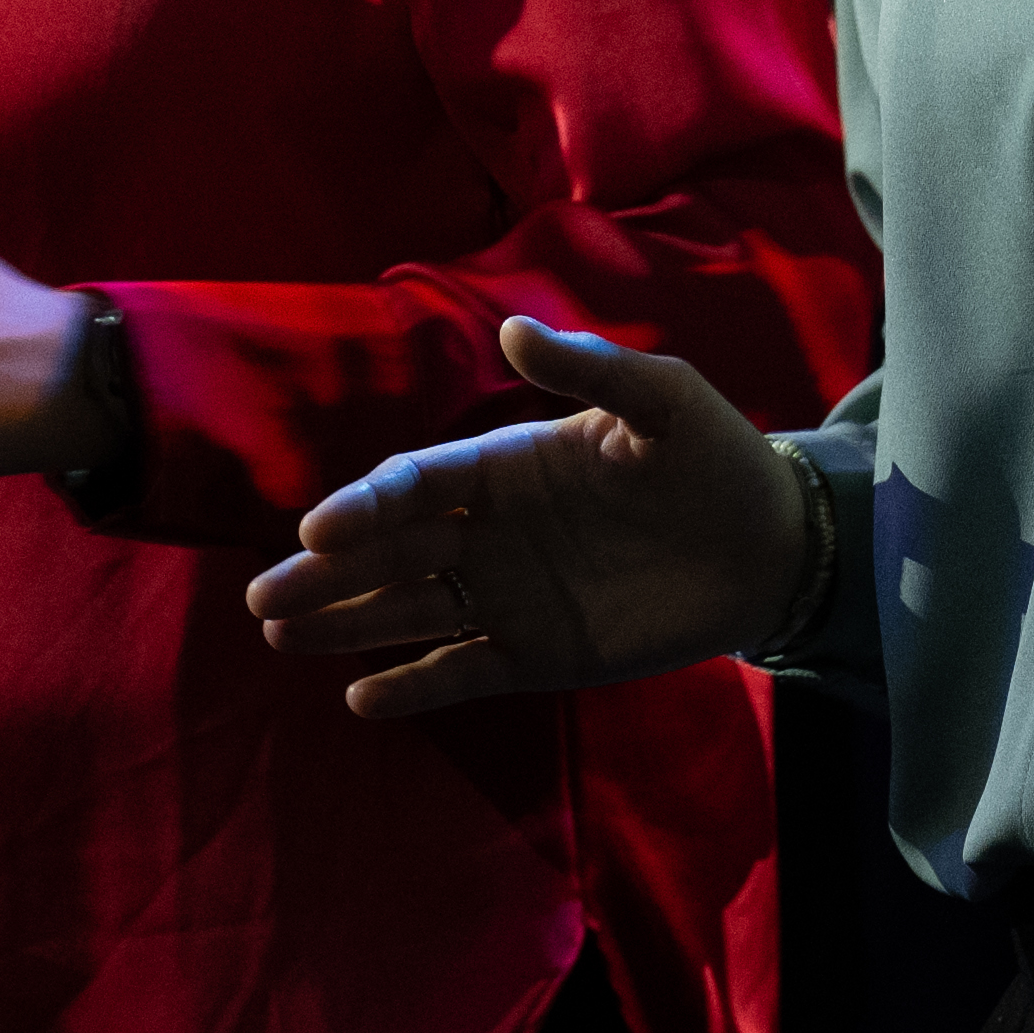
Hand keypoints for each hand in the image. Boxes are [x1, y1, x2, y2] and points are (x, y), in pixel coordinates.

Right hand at [246, 317, 818, 720]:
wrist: (769, 546)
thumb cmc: (713, 459)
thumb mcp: (663, 401)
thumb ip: (590, 371)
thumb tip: (512, 333)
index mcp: (506, 466)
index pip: (418, 483)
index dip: (368, 505)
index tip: (321, 529)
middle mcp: (490, 533)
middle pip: (392, 552)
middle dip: (327, 574)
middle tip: (265, 598)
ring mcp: (508, 596)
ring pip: (408, 611)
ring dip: (346, 624)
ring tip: (281, 635)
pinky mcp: (537, 654)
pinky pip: (461, 671)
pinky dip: (412, 687)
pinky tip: (361, 700)